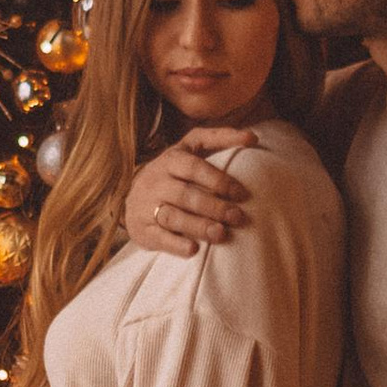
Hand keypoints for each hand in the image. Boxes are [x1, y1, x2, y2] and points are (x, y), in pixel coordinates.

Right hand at [122, 129, 252, 259]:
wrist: (132, 196)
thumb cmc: (173, 172)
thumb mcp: (189, 148)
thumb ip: (218, 139)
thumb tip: (253, 137)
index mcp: (171, 159)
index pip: (194, 167)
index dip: (219, 180)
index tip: (241, 193)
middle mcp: (156, 181)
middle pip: (186, 195)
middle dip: (214, 207)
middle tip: (238, 217)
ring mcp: (146, 206)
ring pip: (172, 217)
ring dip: (198, 226)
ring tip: (221, 234)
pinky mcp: (141, 229)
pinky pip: (158, 237)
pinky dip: (176, 245)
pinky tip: (194, 250)